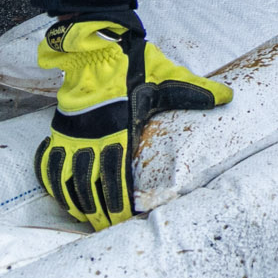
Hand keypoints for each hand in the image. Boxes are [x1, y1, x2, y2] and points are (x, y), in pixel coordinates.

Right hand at [33, 19, 231, 229]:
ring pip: (68, 179)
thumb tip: (228, 97)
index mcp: (119, 129)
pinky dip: (53, 183)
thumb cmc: (133, 66)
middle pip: (90, 185)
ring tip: (86, 219)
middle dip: (98, 211)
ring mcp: (72, 135)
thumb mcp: (167, 77)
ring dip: (76, 202)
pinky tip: (62, 196)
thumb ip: (194, 92)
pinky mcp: (59, 130)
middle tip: (106, 229)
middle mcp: (92, 136)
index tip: (126, 219)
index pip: (116, 176)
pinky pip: (50, 164)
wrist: (96, 48)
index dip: (118, 202)